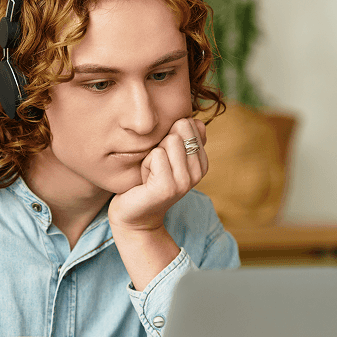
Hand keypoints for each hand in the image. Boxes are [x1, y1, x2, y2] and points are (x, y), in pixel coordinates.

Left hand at [108, 117, 207, 232]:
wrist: (135, 216)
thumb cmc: (147, 181)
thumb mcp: (167, 157)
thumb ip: (182, 139)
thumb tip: (195, 120)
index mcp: (201, 162)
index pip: (190, 124)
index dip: (168, 135)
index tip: (163, 158)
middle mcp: (198, 172)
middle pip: (181, 129)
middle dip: (161, 142)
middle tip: (155, 166)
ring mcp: (185, 181)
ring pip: (169, 140)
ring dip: (152, 154)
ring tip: (150, 173)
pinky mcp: (168, 187)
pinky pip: (156, 154)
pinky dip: (145, 164)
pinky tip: (145, 181)